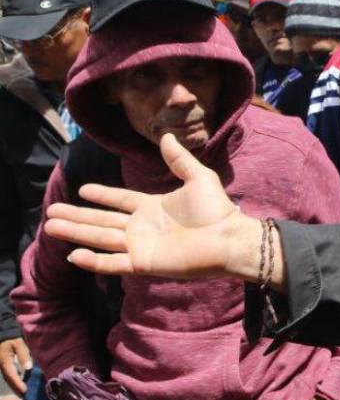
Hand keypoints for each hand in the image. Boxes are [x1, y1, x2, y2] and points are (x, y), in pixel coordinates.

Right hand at [0, 337, 31, 394]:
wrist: (4, 334)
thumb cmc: (12, 339)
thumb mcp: (18, 344)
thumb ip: (23, 355)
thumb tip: (28, 367)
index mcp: (5, 362)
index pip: (12, 376)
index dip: (18, 384)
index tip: (24, 391)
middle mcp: (3, 366)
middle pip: (9, 380)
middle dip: (16, 388)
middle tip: (24, 396)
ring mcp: (3, 366)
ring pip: (8, 379)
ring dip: (15, 386)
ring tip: (23, 394)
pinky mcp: (5, 365)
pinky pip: (9, 375)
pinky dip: (14, 381)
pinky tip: (20, 384)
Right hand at [43, 133, 265, 284]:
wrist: (228, 238)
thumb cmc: (216, 210)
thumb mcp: (199, 177)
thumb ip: (179, 159)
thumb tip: (166, 136)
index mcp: (153, 206)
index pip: (120, 199)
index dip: (102, 195)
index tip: (82, 189)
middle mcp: (142, 227)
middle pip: (102, 220)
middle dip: (77, 215)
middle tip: (51, 211)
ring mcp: (141, 246)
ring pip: (100, 238)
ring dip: (76, 232)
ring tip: (51, 225)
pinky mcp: (143, 263)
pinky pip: (113, 263)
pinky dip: (93, 261)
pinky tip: (73, 254)